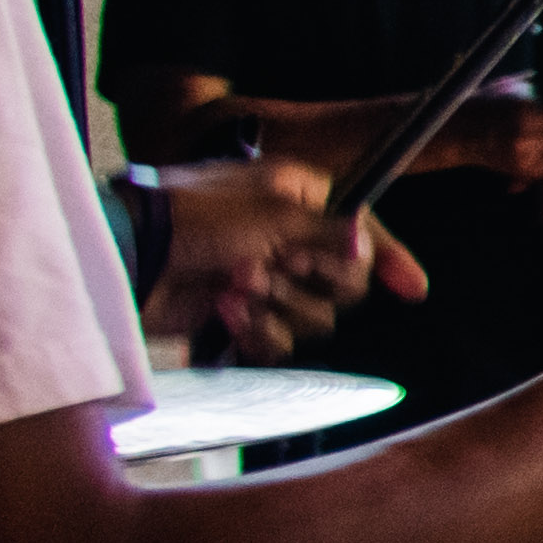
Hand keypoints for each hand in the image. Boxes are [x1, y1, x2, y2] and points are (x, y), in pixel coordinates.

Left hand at [151, 155, 416, 353]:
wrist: (131, 256)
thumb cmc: (192, 217)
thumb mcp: (272, 211)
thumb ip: (332, 233)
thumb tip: (366, 251)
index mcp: (299, 201)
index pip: (362, 233)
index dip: (390, 258)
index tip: (411, 289)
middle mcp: (287, 240)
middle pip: (346, 282)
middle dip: (312, 278)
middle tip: (280, 261)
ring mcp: (264, 281)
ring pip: (315, 316)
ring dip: (277, 303)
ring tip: (236, 284)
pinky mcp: (240, 317)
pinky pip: (279, 340)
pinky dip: (254, 330)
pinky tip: (224, 311)